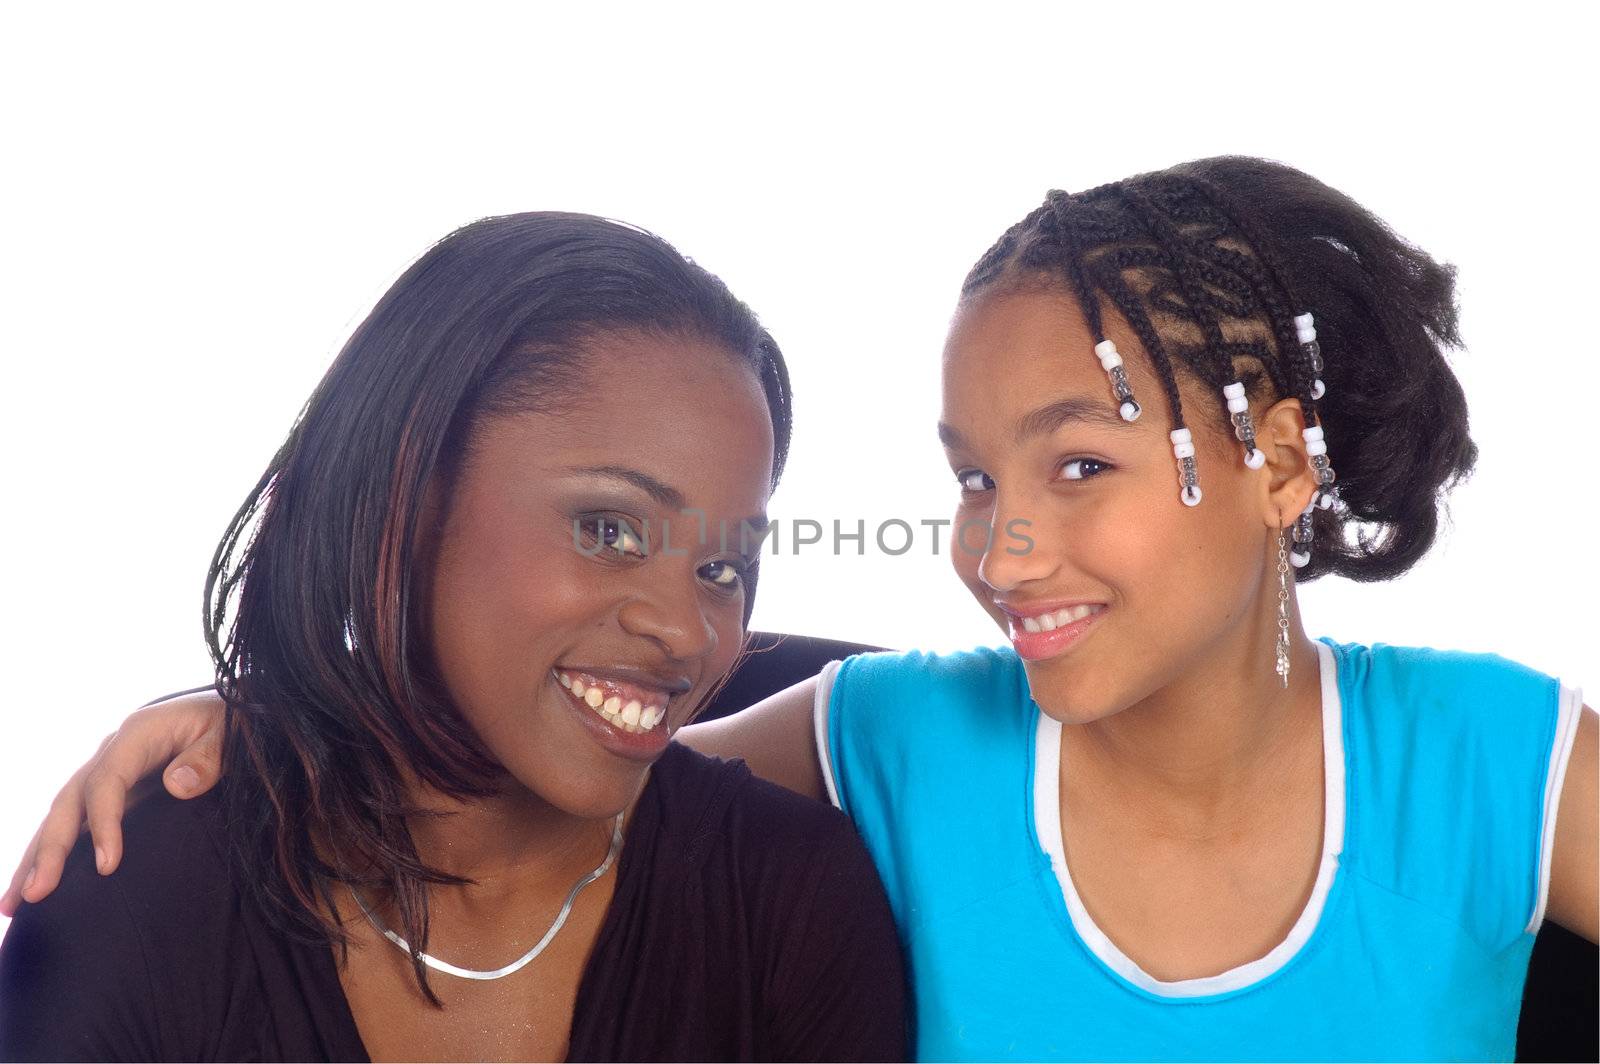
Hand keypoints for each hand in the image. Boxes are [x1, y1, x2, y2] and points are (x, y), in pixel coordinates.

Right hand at [0, 689, 225, 915]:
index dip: (102, 823)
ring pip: (63, 814)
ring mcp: (109, 771)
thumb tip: (177, 784)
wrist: (237, 713)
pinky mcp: (115, 791)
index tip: (106, 866)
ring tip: (14, 904)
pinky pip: (78, 821)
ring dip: (37, 857)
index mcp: (139, 733)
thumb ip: (210, 757)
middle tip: (34, 895)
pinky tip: (40, 884)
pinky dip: (56, 852)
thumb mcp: (232, 733)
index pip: (107, 780)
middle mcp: (114, 751)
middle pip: (71, 800)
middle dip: (50, 848)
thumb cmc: (237, 722)